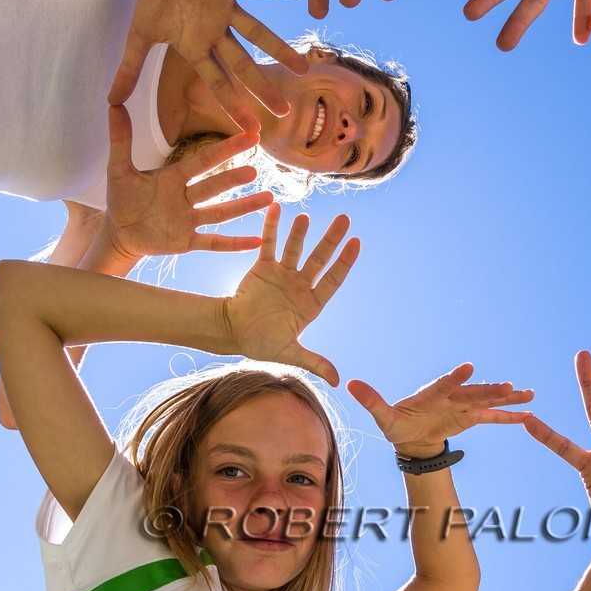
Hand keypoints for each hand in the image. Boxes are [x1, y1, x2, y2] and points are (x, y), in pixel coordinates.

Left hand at [103, 106, 272, 260]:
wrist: (119, 232)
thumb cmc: (123, 199)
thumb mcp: (119, 169)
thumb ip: (120, 140)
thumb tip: (114, 106)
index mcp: (174, 178)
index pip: (203, 161)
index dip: (225, 149)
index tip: (250, 136)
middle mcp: (187, 198)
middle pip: (213, 187)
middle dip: (233, 179)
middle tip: (254, 170)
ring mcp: (189, 221)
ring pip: (220, 213)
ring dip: (244, 207)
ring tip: (269, 198)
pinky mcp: (187, 242)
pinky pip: (213, 242)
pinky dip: (234, 244)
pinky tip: (257, 242)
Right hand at [108, 0, 305, 131]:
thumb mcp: (140, 35)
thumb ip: (130, 68)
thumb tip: (111, 101)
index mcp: (199, 48)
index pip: (219, 83)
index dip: (234, 106)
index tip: (251, 131)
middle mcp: (218, 33)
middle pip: (243, 66)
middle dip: (262, 89)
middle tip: (284, 113)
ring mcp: (226, 9)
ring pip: (257, 32)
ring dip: (279, 49)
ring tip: (303, 68)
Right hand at [224, 206, 360, 384]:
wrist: (234, 333)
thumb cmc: (263, 344)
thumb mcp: (290, 354)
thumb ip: (314, 362)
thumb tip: (338, 380)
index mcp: (311, 304)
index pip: (333, 279)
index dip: (345, 263)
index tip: (356, 243)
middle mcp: (300, 285)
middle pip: (320, 259)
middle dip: (332, 239)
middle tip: (345, 218)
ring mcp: (282, 274)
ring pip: (295, 249)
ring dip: (300, 233)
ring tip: (307, 216)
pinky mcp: (262, 267)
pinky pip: (268, 244)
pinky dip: (272, 228)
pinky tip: (277, 209)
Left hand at [348, 363, 533, 460]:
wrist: (411, 436)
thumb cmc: (397, 424)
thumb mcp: (383, 417)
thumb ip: (371, 400)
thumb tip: (349, 384)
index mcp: (430, 394)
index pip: (443, 385)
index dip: (454, 377)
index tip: (468, 367)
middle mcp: (451, 396)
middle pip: (473, 392)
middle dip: (490, 389)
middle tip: (509, 386)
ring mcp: (463, 406)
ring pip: (488, 401)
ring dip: (507, 398)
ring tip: (529, 394)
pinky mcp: (471, 417)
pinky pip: (492, 418)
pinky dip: (509, 417)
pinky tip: (528, 415)